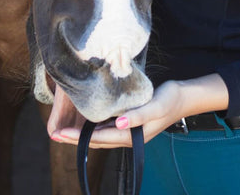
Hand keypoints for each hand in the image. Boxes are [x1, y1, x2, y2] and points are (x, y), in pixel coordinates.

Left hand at [49, 73, 228, 147]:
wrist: (184, 97)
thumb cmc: (170, 100)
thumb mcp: (155, 107)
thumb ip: (137, 117)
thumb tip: (117, 125)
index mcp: (132, 136)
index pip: (100, 139)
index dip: (79, 138)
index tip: (60, 134)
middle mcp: (128, 136)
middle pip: (96, 141)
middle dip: (75, 139)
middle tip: (55, 134)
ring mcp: (129, 130)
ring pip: (100, 135)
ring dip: (83, 134)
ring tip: (65, 130)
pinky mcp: (130, 121)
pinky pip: (107, 127)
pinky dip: (94, 126)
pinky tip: (87, 119)